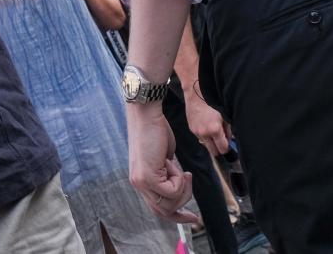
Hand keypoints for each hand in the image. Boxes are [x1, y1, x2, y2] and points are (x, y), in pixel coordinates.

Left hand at [126, 104, 199, 224]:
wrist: (147, 115)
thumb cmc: (156, 132)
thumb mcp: (164, 159)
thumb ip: (168, 176)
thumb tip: (179, 189)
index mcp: (141, 181)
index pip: (158, 209)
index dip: (177, 216)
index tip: (194, 218)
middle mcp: (138, 185)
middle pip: (165, 211)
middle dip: (184, 201)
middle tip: (188, 178)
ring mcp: (141, 182)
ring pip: (170, 204)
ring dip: (182, 187)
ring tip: (179, 168)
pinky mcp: (147, 177)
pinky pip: (171, 191)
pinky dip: (179, 179)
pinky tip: (171, 162)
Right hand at [183, 87, 231, 156]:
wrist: (196, 92)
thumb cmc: (212, 101)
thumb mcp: (225, 115)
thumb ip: (228, 131)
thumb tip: (230, 140)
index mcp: (215, 130)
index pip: (223, 149)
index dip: (227, 148)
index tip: (228, 144)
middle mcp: (205, 133)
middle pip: (213, 152)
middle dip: (219, 148)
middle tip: (222, 141)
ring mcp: (197, 132)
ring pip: (206, 145)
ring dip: (210, 141)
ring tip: (213, 130)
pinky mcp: (191, 129)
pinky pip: (200, 137)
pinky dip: (204, 135)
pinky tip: (206, 125)